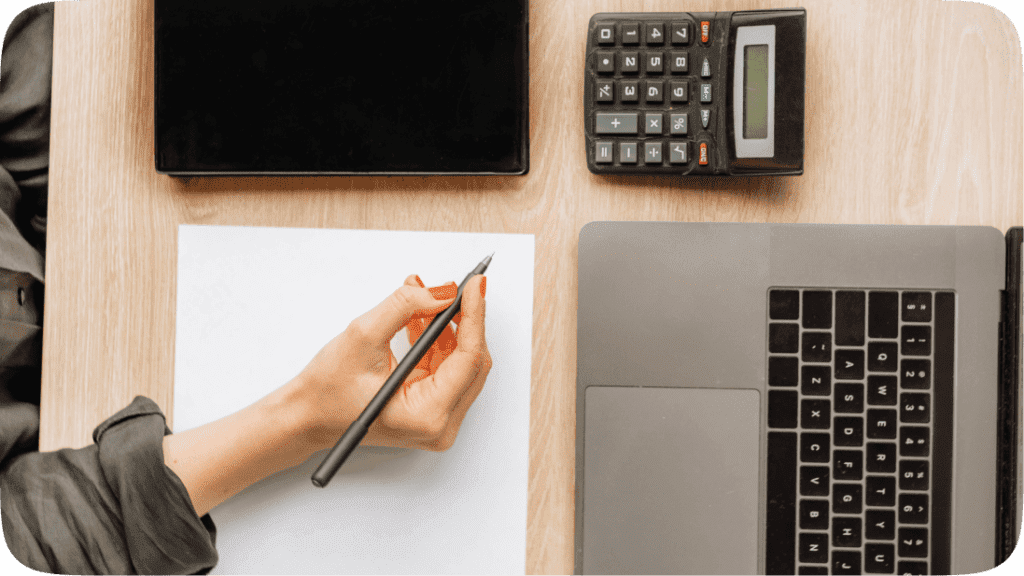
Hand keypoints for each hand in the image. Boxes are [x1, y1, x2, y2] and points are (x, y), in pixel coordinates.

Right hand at [295, 273, 490, 451]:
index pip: (469, 359)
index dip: (474, 316)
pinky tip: (422, 320)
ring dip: (449, 328)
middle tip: (457, 288)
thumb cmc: (327, 391)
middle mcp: (439, 424)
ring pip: (461, 362)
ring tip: (425, 299)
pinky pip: (447, 368)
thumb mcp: (363, 337)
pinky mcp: (431, 408)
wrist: (308, 416)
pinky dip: (438, 341)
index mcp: (426, 415)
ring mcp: (437, 419)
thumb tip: (442, 292)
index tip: (475, 285)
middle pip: (472, 362)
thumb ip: (404, 308)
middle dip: (464, 320)